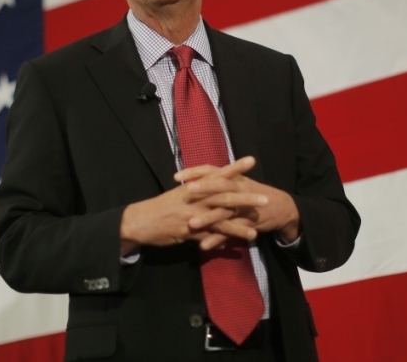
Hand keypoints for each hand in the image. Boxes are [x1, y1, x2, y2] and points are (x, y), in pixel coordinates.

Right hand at [119, 157, 265, 253]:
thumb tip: (211, 186)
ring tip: (257, 228)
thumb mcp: (179, 194)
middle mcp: (195, 198)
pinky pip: (209, 237)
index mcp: (193, 187)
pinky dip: (223, 241)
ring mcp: (193, 215)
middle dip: (246, 197)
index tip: (251, 160)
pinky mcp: (189, 232)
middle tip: (266, 198)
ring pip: (220, 218)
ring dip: (240, 224)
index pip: (217, 174)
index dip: (235, 167)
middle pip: (225, 196)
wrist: (140, 221)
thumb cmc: (160, 207)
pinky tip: (236, 246)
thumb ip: (196, 191)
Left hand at [175, 156, 300, 248]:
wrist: (280, 207)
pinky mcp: (248, 224)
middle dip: (204, 188)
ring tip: (190, 224)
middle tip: (186, 191)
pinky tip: (204, 246)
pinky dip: (218, 239)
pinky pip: (231, 232)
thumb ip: (219, 181)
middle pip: (221, 186)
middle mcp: (239, 189)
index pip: (213, 170)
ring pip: (225, 211)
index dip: (195, 172)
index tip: (176, 176)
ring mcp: (245, 207)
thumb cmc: (253, 194)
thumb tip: (193, 180)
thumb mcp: (238, 183)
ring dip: (208, 218)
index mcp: (234, 178)